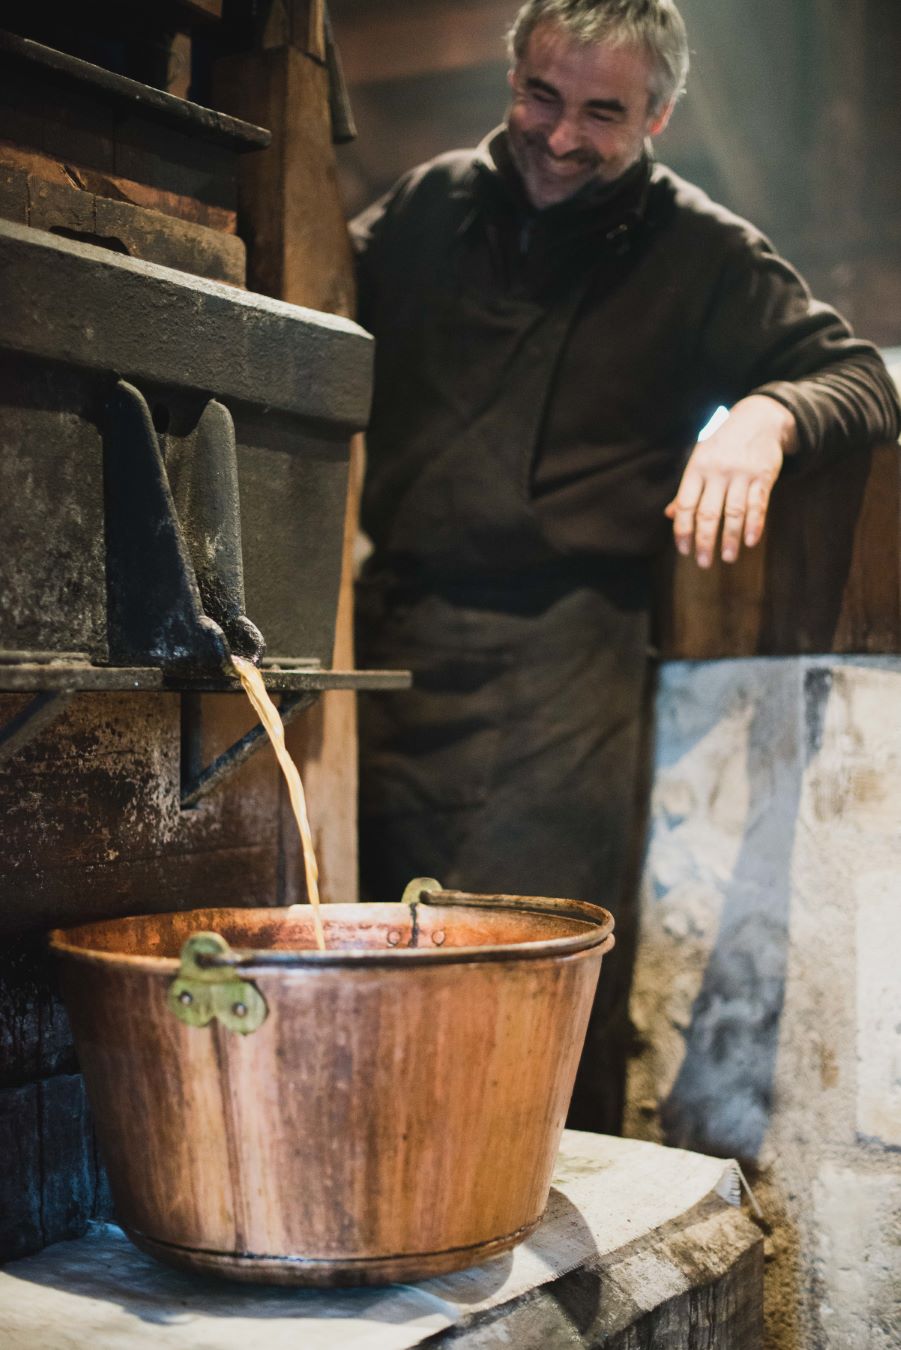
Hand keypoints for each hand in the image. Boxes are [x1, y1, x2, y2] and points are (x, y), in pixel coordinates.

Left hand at [665, 396, 797, 567]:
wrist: (759, 418)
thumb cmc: (723, 444)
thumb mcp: (700, 459)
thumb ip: (687, 488)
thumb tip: (669, 515)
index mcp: (697, 469)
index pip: (685, 505)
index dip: (683, 530)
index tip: (684, 550)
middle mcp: (717, 472)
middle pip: (708, 513)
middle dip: (705, 541)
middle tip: (704, 563)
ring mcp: (741, 474)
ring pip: (734, 513)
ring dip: (731, 539)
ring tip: (729, 558)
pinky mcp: (763, 476)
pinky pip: (758, 505)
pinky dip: (754, 525)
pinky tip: (750, 542)